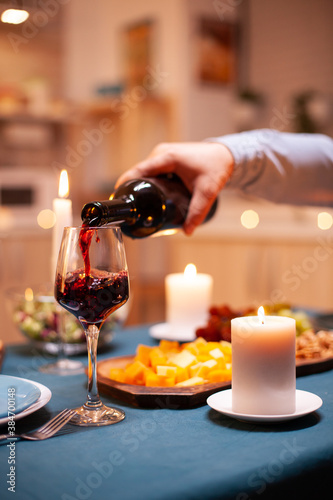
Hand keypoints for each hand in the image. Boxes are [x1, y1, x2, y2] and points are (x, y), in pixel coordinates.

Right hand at [115, 142, 233, 234]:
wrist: (225, 154)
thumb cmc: (216, 169)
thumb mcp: (207, 192)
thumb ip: (196, 212)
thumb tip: (186, 232)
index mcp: (167, 158)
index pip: (139, 171)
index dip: (126, 183)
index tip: (118, 198)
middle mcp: (161, 153)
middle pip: (139, 173)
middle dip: (133, 190)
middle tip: (129, 210)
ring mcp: (162, 154)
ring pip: (145, 172)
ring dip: (139, 186)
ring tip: (135, 206)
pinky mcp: (165, 158)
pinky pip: (151, 171)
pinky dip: (147, 182)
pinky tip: (145, 196)